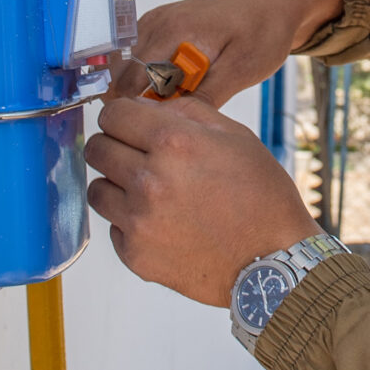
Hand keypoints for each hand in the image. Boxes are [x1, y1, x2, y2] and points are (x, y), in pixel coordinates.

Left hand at [87, 91, 318, 306]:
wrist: (273, 262)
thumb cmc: (261, 199)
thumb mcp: (236, 136)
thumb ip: (187, 112)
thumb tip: (148, 107)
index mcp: (173, 142)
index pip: (113, 114)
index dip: (122, 116)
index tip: (130, 125)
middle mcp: (149, 180)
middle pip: (96, 149)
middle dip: (115, 146)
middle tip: (137, 157)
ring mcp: (139, 220)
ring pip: (97, 189)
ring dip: (117, 186)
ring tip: (150, 193)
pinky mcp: (135, 254)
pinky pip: (113, 226)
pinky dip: (130, 223)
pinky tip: (162, 223)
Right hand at [128, 0, 342, 106]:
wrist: (275, 3)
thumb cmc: (263, 32)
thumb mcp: (240, 70)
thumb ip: (204, 96)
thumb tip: (171, 122)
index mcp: (174, 31)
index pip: (131, 81)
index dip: (136, 111)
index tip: (157, 131)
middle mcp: (157, 21)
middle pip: (123, 75)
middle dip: (139, 103)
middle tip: (171, 120)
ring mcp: (157, 20)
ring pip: (128, 67)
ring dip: (144, 90)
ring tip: (177, 103)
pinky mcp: (161, 24)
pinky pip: (141, 57)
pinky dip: (151, 76)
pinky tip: (177, 88)